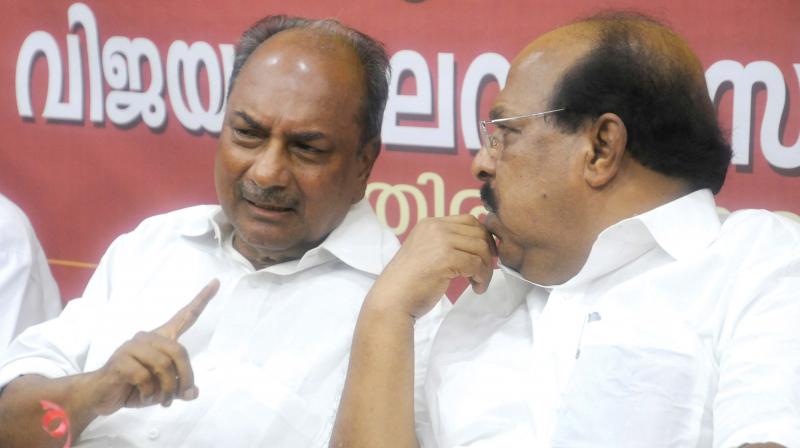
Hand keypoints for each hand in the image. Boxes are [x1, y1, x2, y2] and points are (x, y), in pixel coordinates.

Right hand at [88, 279, 219, 415]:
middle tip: (183, 395)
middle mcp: (147, 337)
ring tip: (161, 401)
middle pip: (179, 351)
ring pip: (163, 366)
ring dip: (166, 390)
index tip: (216, 282)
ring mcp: (132, 347)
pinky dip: (149, 393)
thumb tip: (194, 392)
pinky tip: (143, 397)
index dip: (201, 300)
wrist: (100, 396)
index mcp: (161, 339)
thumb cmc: (133, 387)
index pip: (184, 317)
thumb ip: (178, 388)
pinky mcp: (120, 360)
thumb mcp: (162, 390)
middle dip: (185, 377)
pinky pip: (145, 378)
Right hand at [371, 215, 495, 317]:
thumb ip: (446, 244)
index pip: (468, 220)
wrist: (392, 300)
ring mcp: (440, 241)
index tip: (483, 257)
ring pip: (481, 248)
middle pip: (478, 232)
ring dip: (486, 268)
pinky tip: (476, 288)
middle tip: (483, 272)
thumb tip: (480, 244)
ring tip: (479, 283)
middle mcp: (435, 227)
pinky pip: (476, 264)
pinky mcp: (446, 258)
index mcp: (429, 224)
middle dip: (487, 254)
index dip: (482, 237)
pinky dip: (482, 278)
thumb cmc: (409, 283)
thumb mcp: (427, 253)